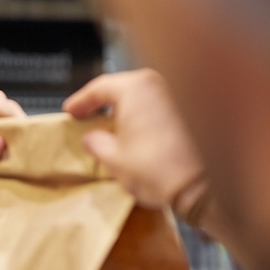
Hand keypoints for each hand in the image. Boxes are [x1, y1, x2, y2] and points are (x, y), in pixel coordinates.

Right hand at [64, 69, 204, 212]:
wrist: (199, 185)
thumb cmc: (157, 169)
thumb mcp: (112, 158)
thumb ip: (95, 141)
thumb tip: (92, 137)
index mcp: (134, 88)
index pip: (98, 88)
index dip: (80, 101)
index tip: (70, 111)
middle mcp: (156, 84)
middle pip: (120, 89)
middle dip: (102, 104)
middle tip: (85, 116)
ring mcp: (175, 95)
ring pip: (140, 97)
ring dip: (123, 111)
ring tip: (108, 127)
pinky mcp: (187, 110)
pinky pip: (155, 107)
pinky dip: (141, 117)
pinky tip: (133, 132)